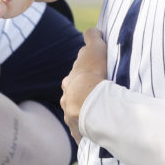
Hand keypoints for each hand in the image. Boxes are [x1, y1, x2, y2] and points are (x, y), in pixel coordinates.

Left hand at [61, 28, 107, 142]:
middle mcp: (66, 101)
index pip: (75, 78)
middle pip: (73, 98)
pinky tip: (98, 132)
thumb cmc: (92, 75)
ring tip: (99, 116)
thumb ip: (92, 37)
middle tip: (96, 97)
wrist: (90, 104)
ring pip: (77, 115)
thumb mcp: (94, 50)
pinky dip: (90, 131)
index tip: (92, 77)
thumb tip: (92, 30)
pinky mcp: (80, 134)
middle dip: (81, 97)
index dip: (83, 76)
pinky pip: (84, 133)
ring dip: (85, 114)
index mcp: (68, 83)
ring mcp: (71, 119)